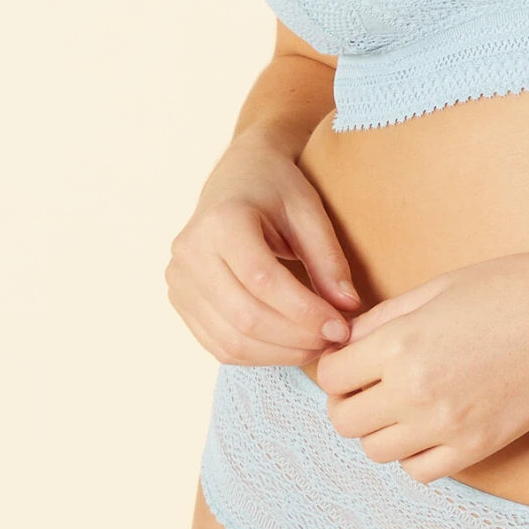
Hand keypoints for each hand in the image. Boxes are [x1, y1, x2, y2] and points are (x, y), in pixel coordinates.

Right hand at [166, 133, 360, 365]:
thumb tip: (349, 308)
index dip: (305, 312)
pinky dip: (258, 354)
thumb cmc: (275, 187)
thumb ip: (328, 258)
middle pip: (245, 317)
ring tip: (317, 344)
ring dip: (280, 353)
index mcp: (221, 221)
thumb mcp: (308, 210)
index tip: (341, 326)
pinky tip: (289, 345)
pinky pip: (218, 344)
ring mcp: (179, 280)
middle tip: (334, 340)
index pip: (263, 281)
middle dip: (296, 338)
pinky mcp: (180, 300)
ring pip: (230, 340)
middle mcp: (190, 253)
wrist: (238, 174)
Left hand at [314, 245, 528, 481]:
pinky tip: (432, 423)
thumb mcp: (441, 285)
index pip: (332, 375)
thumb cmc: (516, 286)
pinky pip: (420, 471)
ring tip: (404, 401)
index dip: (336, 365)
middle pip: (344, 421)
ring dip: (381, 428)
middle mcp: (416, 390)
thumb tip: (351, 340)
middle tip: (370, 382)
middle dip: (349, 400)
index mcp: (402, 341)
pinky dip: (416, 453)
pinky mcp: (478, 448)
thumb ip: (388, 316)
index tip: (351, 359)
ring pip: (377, 451)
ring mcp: (447, 425)